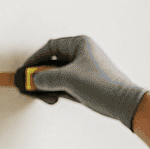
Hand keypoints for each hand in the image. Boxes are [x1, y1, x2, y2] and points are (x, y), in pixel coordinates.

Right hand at [17, 35, 146, 128]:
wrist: (123, 103)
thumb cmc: (103, 85)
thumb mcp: (69, 79)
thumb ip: (46, 78)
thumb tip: (33, 80)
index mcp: (80, 44)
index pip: (51, 47)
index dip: (36, 58)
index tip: (26, 70)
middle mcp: (82, 54)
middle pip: (53, 62)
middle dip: (41, 76)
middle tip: (31, 86)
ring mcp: (84, 70)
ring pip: (58, 75)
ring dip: (48, 86)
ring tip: (44, 95)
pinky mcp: (86, 84)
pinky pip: (65, 85)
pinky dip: (57, 91)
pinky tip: (53, 98)